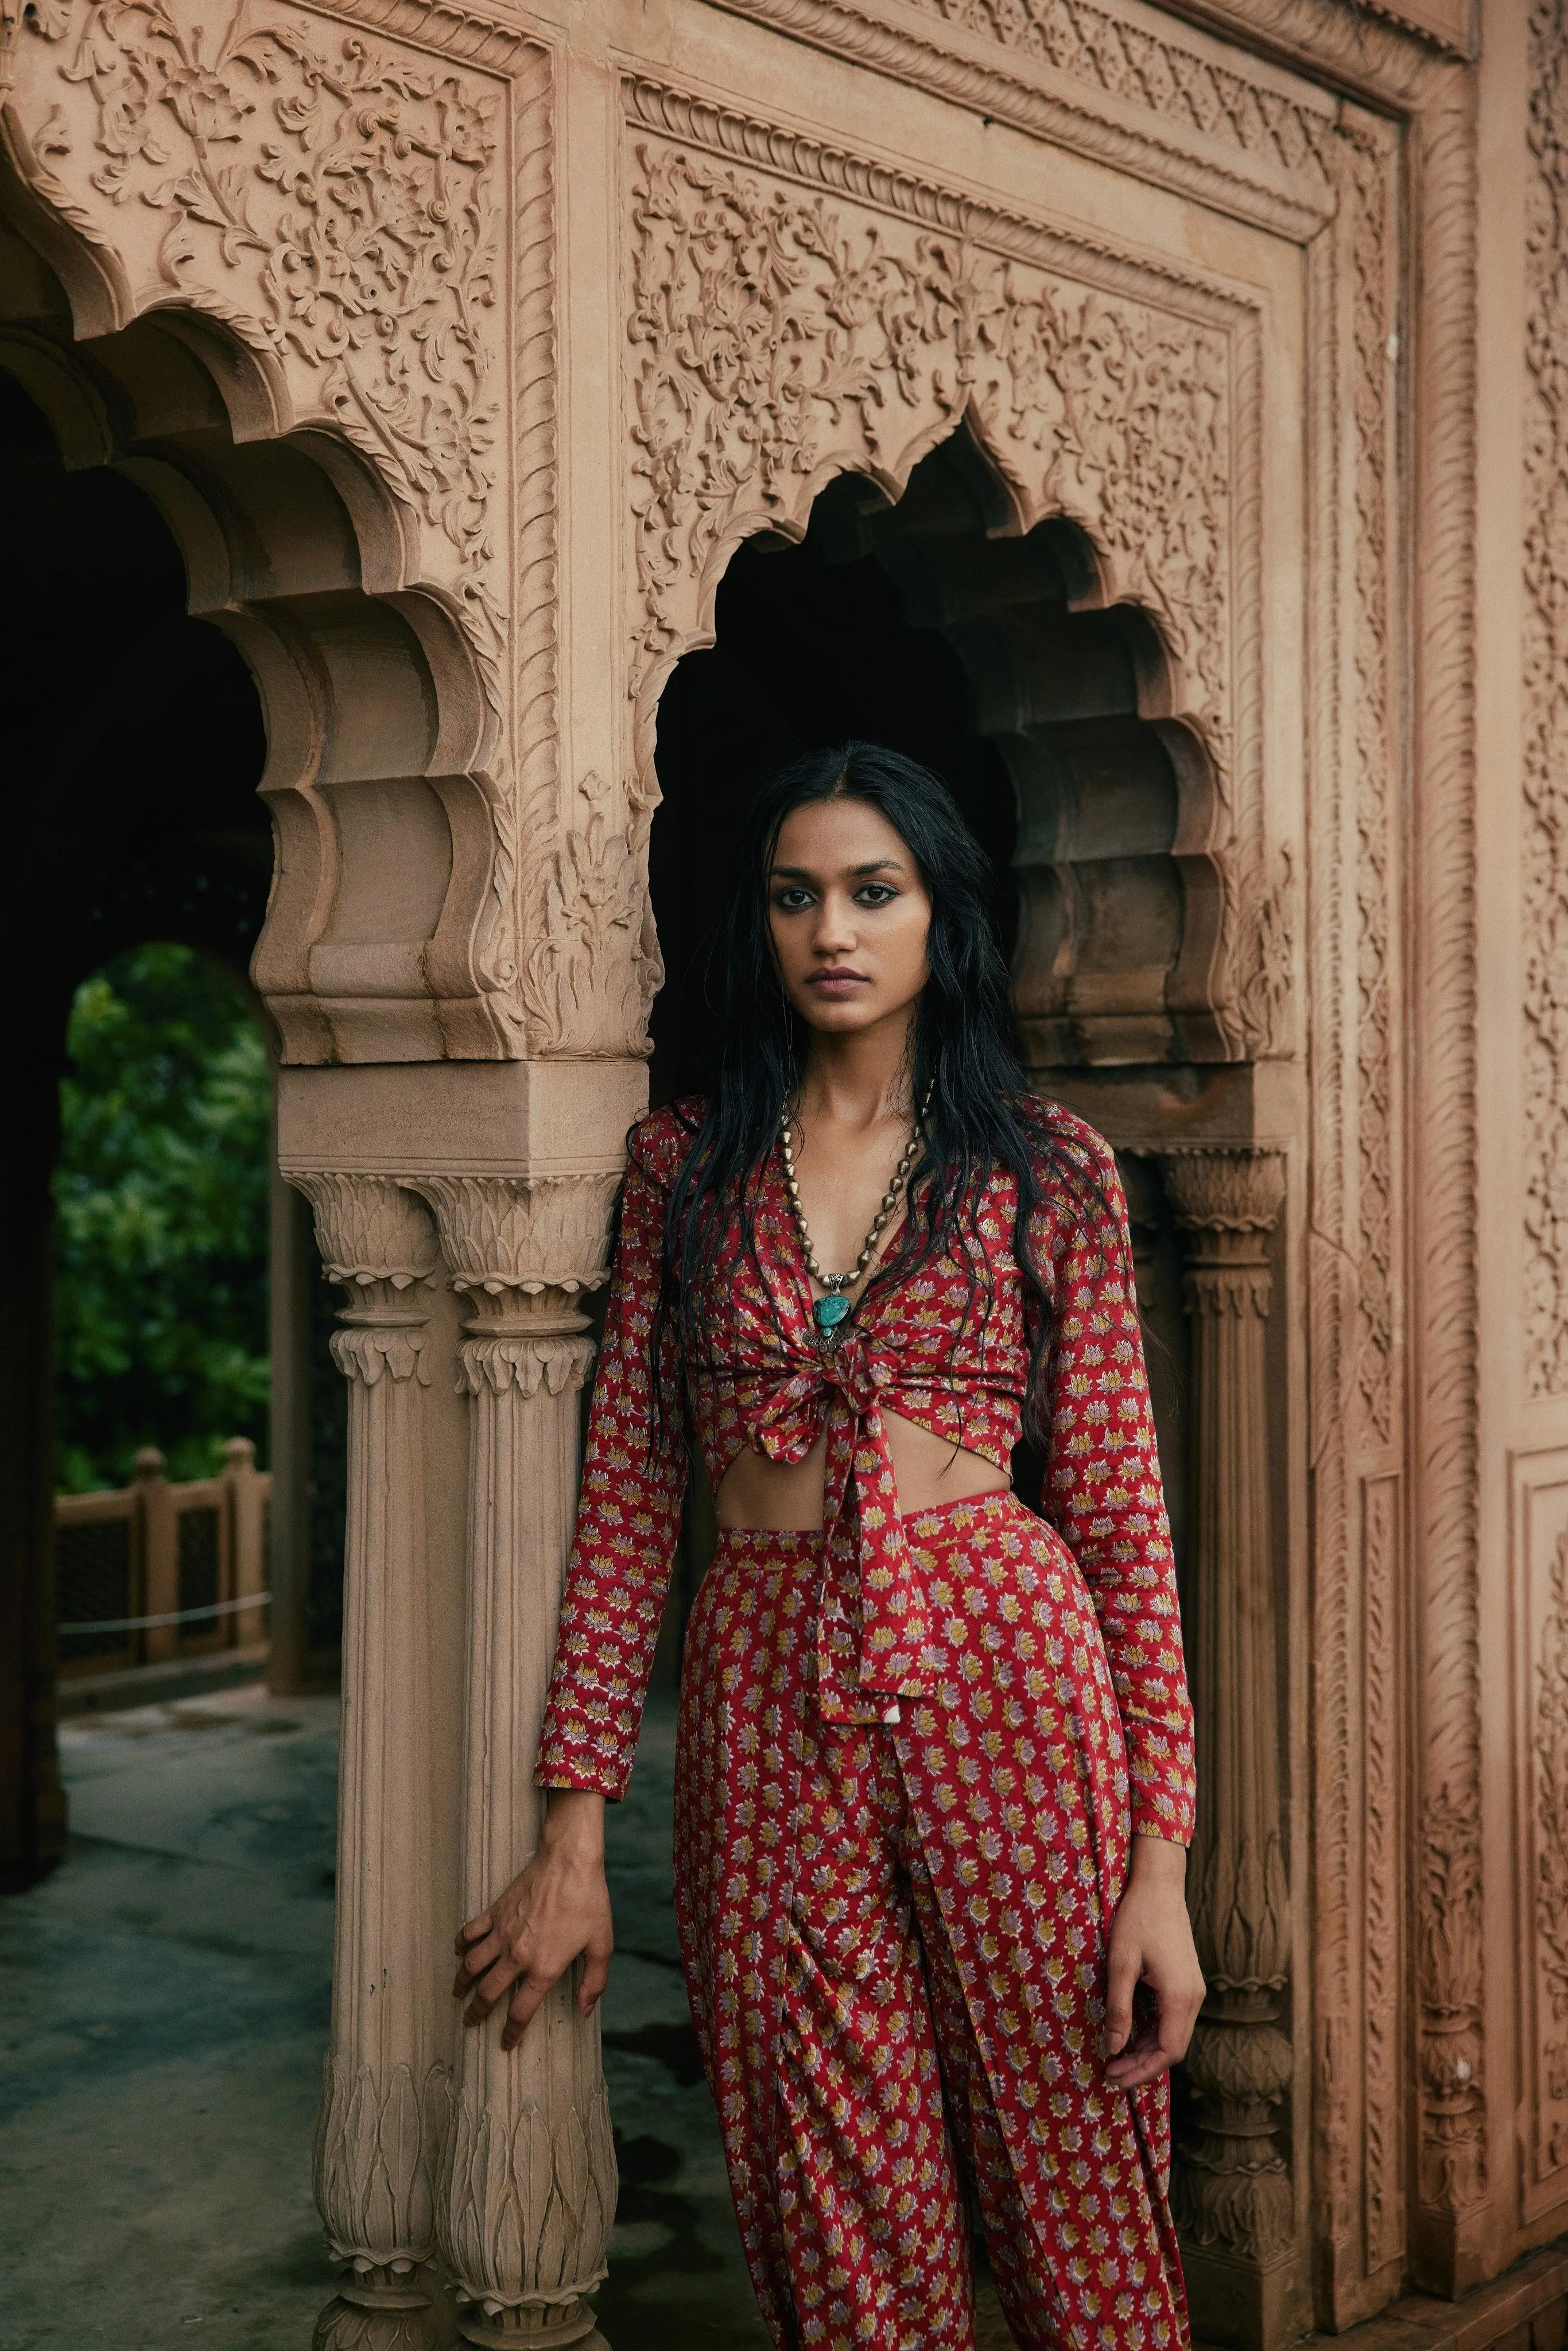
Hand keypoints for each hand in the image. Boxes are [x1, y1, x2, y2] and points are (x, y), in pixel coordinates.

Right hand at [453, 1790, 612, 2052]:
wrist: (569, 1861)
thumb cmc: (589, 1901)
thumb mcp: (601, 1945)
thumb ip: (594, 1982)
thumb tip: (585, 2010)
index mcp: (544, 1968)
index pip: (521, 2011)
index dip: (511, 2032)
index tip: (505, 2044)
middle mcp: (517, 1956)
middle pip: (488, 1993)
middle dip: (476, 2013)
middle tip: (470, 2022)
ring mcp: (502, 1933)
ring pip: (472, 1967)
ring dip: (462, 1984)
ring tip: (458, 1994)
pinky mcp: (495, 1912)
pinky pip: (470, 1933)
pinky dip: (461, 1944)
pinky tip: (459, 1952)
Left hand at [1103, 1833, 1205, 2090]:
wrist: (1160, 1884)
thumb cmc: (1137, 1920)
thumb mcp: (1121, 1965)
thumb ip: (1119, 2010)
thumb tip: (1114, 2049)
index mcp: (1179, 1996)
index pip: (1168, 2052)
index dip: (1143, 2071)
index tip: (1115, 2078)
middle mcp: (1193, 1997)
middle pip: (1173, 2048)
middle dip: (1143, 2065)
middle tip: (1112, 2072)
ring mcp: (1194, 1989)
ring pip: (1175, 2034)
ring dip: (1149, 2050)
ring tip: (1118, 2056)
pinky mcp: (1189, 1981)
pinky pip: (1175, 2018)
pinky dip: (1155, 2032)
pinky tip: (1133, 2034)